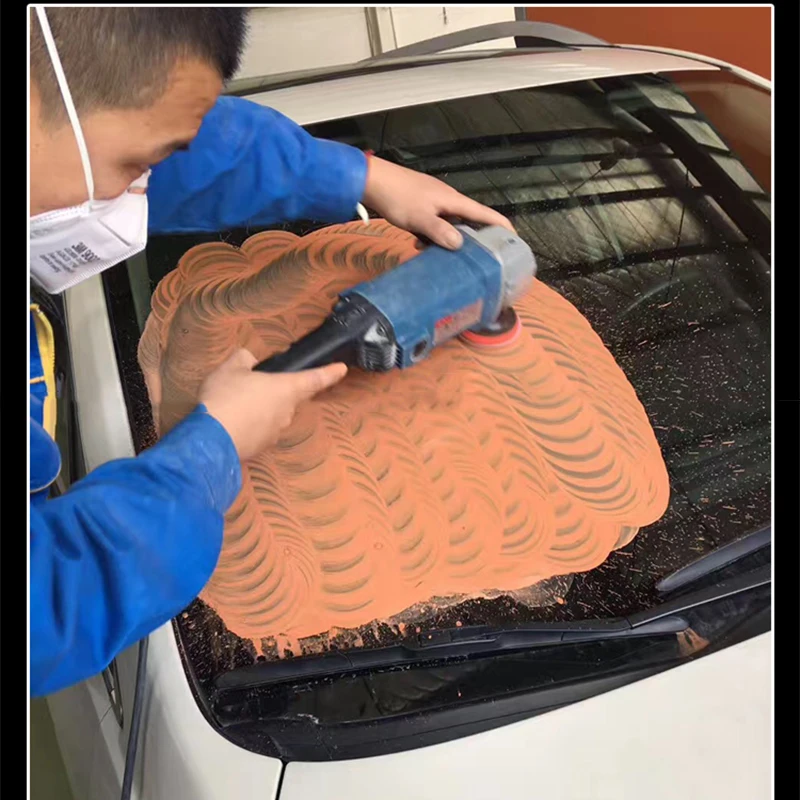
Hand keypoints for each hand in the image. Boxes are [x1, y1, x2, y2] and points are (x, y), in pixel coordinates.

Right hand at [198, 349, 346, 461]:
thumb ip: (243, 359)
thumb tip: (249, 360)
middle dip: (278, 390)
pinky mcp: (262, 447)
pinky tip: (232, 421)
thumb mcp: (230, 369)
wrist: (211, 440)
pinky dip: (251, 424)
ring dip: (261, 408)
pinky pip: (261, 430)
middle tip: (257, 385)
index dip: (329, 373)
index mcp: (286, 388)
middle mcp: (288, 411)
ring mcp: (276, 432)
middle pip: (291, 397)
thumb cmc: (226, 397)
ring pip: (274, 414)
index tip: (341, 369)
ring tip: (235, 403)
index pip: (314, 379)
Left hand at [361, 156, 514, 249]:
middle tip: (483, 260)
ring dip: (452, 240)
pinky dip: (434, 235)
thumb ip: (440, 232)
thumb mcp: (420, 219)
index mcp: (454, 201)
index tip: (515, 244)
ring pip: (452, 224)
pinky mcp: (422, 205)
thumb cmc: (398, 198)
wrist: (373, 180)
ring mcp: (436, 202)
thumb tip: (460, 245)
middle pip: (471, 220)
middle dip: (479, 239)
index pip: (487, 214)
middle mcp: (449, 200)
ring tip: (451, 259)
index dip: (503, 228)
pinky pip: (436, 223)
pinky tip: (422, 246)